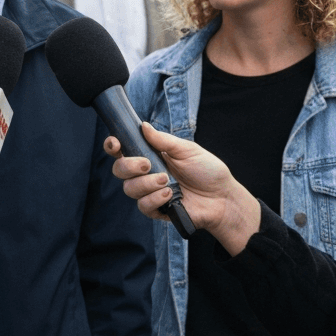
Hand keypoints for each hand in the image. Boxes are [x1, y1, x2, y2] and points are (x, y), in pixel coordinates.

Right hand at [106, 122, 260, 254]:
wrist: (222, 197)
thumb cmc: (207, 170)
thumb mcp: (187, 149)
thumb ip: (163, 140)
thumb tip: (143, 126)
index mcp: (151, 155)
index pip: (123, 150)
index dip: (113, 146)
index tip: (115, 144)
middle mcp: (146, 174)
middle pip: (119, 170)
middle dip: (128, 166)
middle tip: (147, 164)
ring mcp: (150, 192)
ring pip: (129, 188)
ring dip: (146, 184)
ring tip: (167, 181)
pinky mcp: (156, 210)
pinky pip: (142, 206)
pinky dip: (154, 199)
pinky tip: (170, 195)